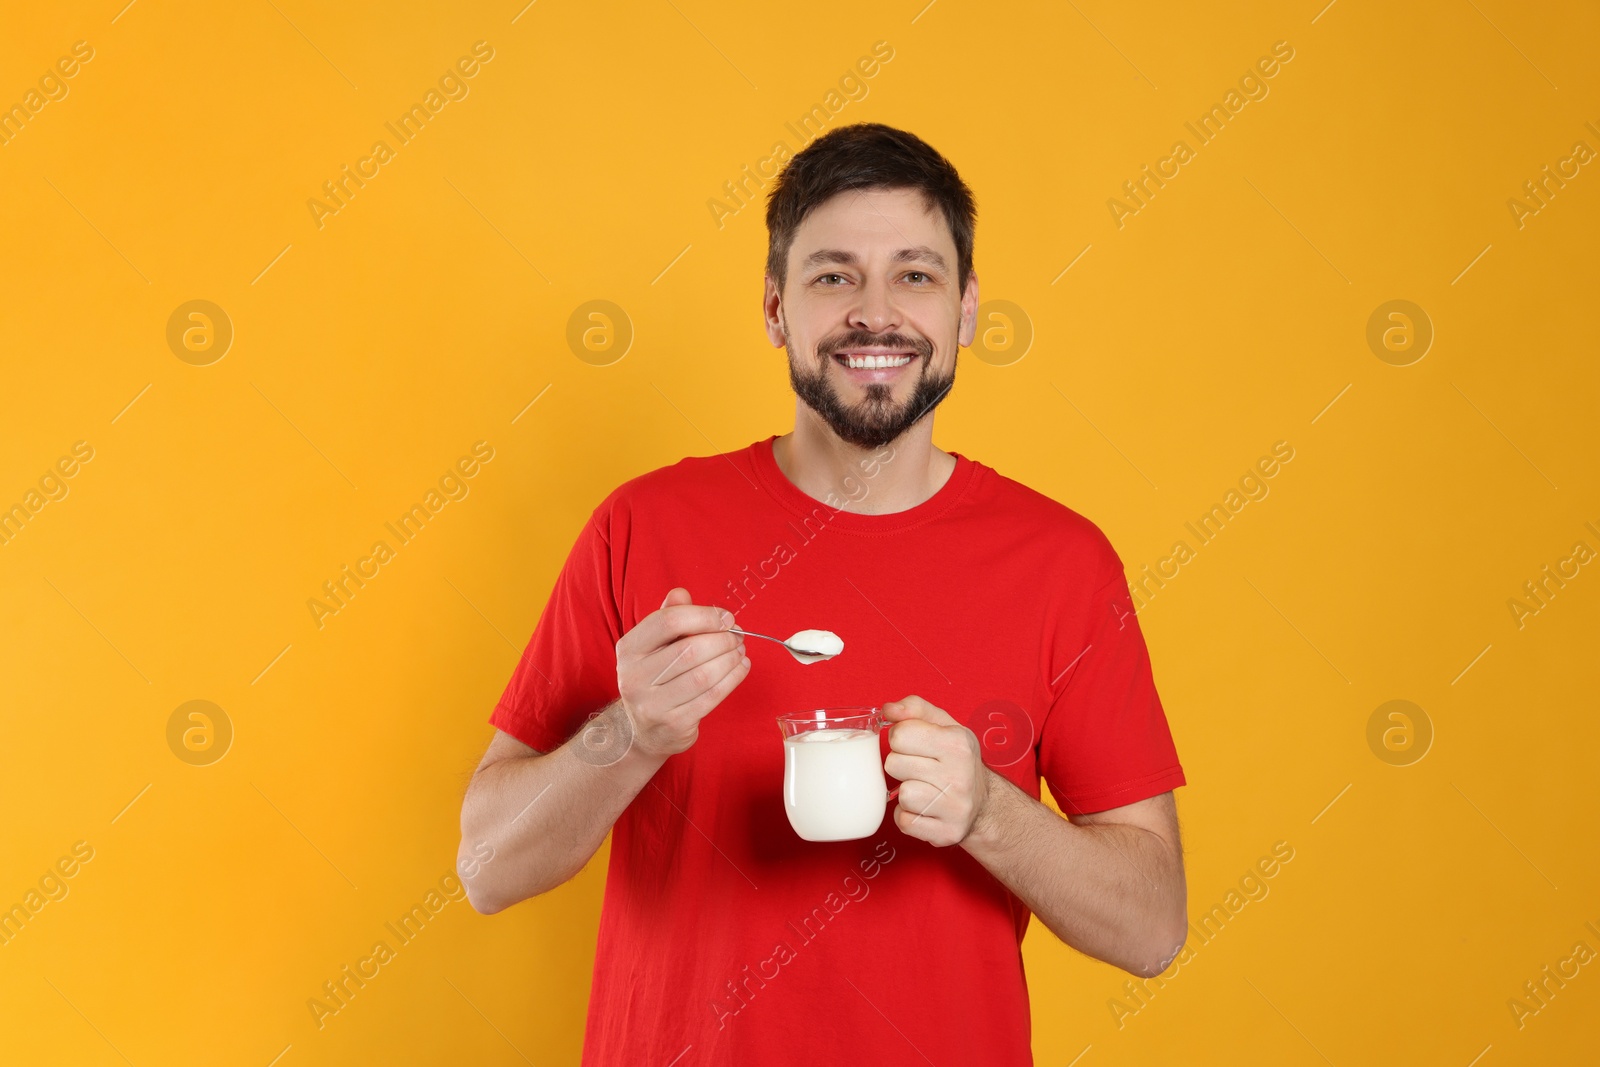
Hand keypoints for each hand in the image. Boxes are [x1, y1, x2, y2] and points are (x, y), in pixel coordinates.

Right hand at [615, 588, 749, 758]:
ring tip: (740, 650)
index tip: (726, 617)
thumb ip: (669, 617)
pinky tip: (741, 668)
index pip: (668, 621)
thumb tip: (681, 593)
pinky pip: (712, 697)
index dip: (704, 615)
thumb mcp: (654, 645)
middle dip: (722, 639)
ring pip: (703, 675)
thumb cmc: (656, 678)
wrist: (644, 731)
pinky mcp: (674, 724)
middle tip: (737, 636)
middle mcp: (634, 677)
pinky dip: (733, 679)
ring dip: (730, 659)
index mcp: (629, 649)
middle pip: (690, 649)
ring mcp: (653, 704)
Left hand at [881, 695, 992, 846]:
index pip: (900, 734)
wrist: (985, 804)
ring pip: (901, 795)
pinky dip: (908, 816)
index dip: (900, 738)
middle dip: (902, 765)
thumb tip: (889, 709)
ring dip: (906, 792)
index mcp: (957, 743)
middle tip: (920, 768)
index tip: (915, 745)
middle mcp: (960, 775)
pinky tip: (924, 809)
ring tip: (924, 789)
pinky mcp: (946, 833)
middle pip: (894, 764)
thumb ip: (915, 709)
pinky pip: (905, 822)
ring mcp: (955, 807)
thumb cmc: (957, 760)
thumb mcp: (944, 725)